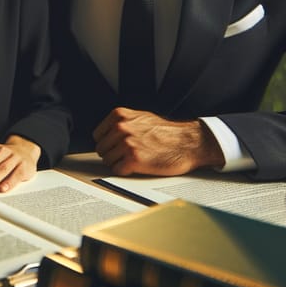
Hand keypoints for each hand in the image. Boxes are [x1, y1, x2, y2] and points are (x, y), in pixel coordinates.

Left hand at [93, 108, 224, 175]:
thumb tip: (106, 133)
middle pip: (101, 149)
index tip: (115, 147)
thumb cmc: (167, 132)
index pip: (97, 135)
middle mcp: (121, 127)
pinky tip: (137, 166)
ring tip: (134, 160)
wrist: (188, 142)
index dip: (107, 143)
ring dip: (118, 163)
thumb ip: (122, 122)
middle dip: (112, 154)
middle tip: (127, 155)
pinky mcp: (133, 159)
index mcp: (119, 115)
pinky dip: (125, 171)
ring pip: (107, 160)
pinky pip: (117, 170)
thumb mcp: (140, 117)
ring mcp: (126, 143)